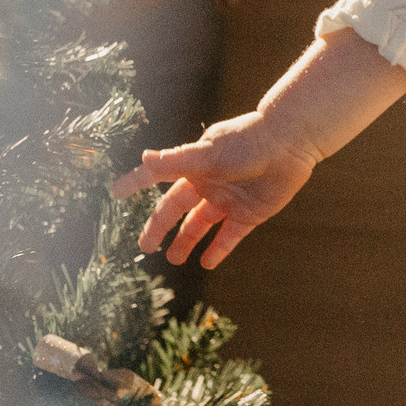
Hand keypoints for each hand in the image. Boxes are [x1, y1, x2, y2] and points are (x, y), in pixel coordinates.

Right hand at [110, 111, 317, 268]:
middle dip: (159, 227)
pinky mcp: (249, 214)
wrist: (289, 144)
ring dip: (187, 241)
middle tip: (145, 247)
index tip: (115, 193)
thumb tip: (143, 158)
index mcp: (195, 167)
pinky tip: (206, 262)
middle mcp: (209, 184)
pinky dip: (219, 249)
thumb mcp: (208, 154)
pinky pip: (229, 236)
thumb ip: (176, 161)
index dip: (136, 183)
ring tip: (174, 258)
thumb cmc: (246, 143)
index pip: (158, 176)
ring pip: (201, 225)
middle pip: (177, 209)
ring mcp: (228, 200)